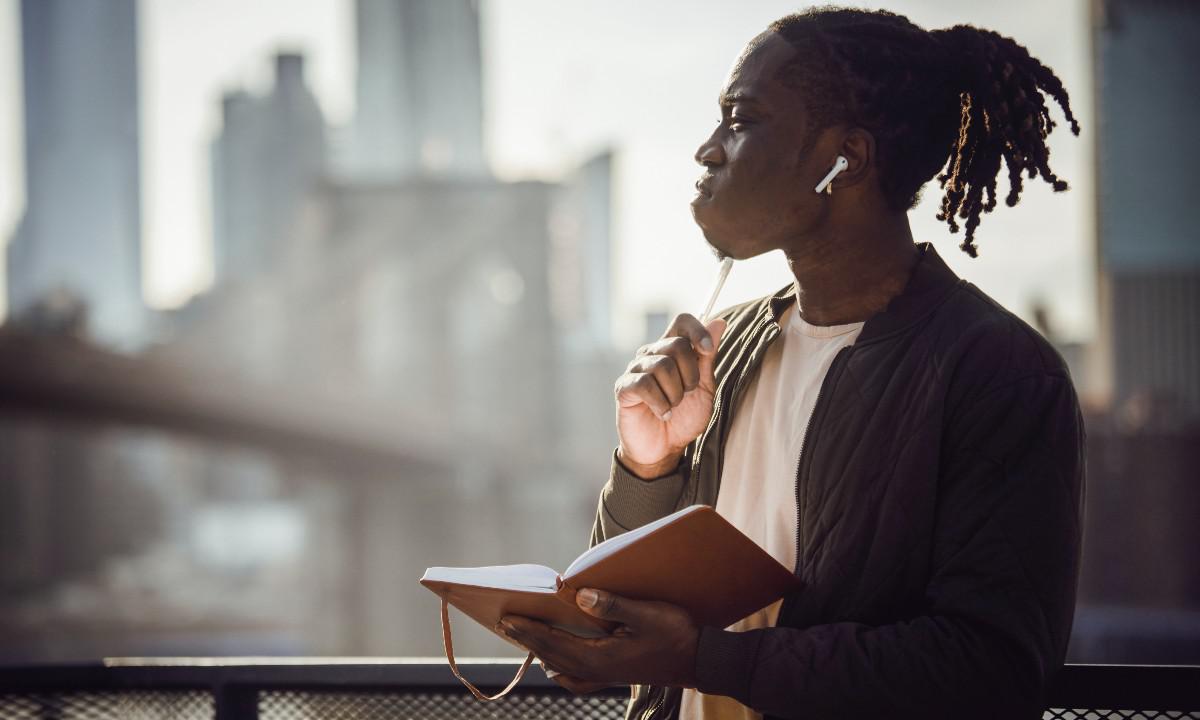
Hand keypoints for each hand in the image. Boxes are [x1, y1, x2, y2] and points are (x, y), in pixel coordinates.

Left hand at [496, 588, 699, 690]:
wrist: (700, 660)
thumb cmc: (676, 633)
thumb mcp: (646, 613)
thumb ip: (611, 604)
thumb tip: (578, 594)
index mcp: (600, 657)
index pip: (554, 643)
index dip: (529, 630)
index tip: (507, 618)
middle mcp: (597, 671)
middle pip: (552, 655)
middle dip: (528, 639)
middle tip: (505, 623)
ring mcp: (605, 676)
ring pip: (562, 666)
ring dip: (542, 651)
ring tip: (526, 636)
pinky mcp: (613, 675)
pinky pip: (577, 677)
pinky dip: (561, 669)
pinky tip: (557, 663)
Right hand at [615, 314, 727, 477]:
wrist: (664, 450)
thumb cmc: (684, 418)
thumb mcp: (704, 388)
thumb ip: (708, 357)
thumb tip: (719, 322)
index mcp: (672, 350)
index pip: (682, 322)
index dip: (697, 331)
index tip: (708, 350)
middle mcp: (651, 354)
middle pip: (677, 345)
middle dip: (690, 375)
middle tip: (687, 394)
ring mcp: (635, 369)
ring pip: (663, 366)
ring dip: (676, 394)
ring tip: (673, 406)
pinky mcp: (624, 387)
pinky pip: (645, 384)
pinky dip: (661, 404)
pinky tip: (662, 413)